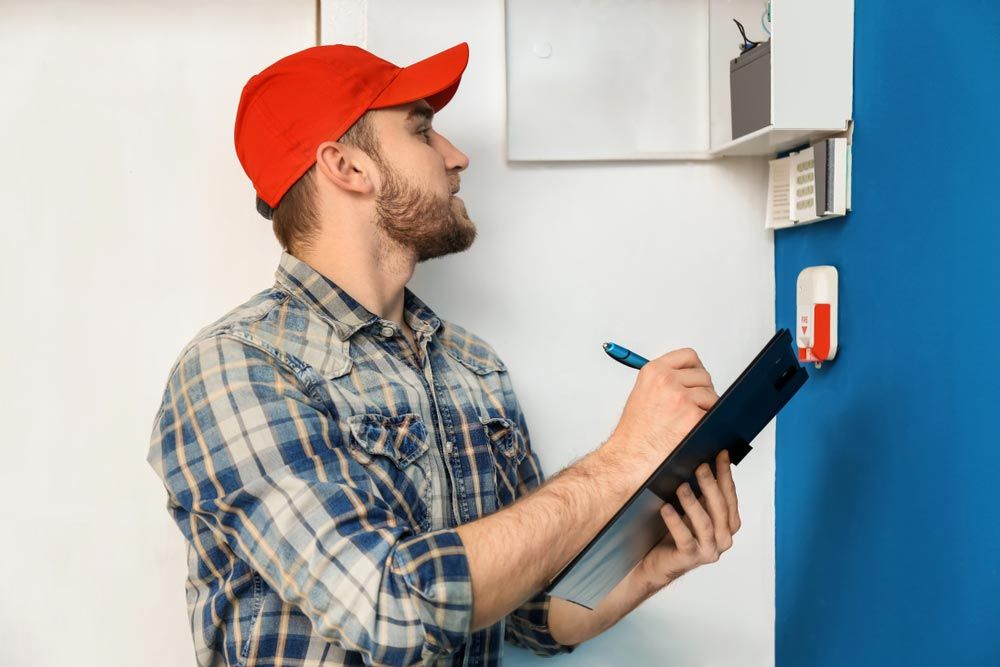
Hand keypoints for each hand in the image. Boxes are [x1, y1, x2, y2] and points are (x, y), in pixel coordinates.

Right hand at [611, 347, 717, 459]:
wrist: (630, 458)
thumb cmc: (634, 434)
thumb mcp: (641, 394)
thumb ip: (663, 381)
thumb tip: (687, 379)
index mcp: (653, 372)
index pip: (688, 357)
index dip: (694, 369)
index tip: (693, 379)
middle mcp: (667, 381)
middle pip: (704, 376)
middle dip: (701, 391)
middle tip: (690, 407)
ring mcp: (681, 398)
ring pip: (712, 395)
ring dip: (706, 408)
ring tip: (688, 421)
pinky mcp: (693, 416)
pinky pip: (714, 414)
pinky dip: (709, 423)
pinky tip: (693, 430)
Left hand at [639, 449, 740, 586]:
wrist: (656, 562)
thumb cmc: (675, 533)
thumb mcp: (692, 510)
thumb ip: (702, 494)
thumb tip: (701, 462)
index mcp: (727, 525)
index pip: (730, 496)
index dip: (726, 475)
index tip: (721, 454)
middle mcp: (722, 539)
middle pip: (720, 509)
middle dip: (711, 485)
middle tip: (700, 466)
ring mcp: (708, 550)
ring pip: (705, 523)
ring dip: (693, 503)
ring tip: (681, 486)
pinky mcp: (690, 558)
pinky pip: (684, 538)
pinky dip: (675, 522)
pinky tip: (666, 508)